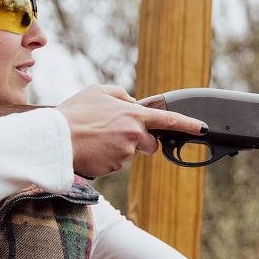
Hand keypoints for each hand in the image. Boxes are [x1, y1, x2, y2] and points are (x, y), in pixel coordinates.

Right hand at [56, 85, 207, 177]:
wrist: (54, 139)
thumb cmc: (73, 114)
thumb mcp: (97, 91)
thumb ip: (120, 94)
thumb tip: (132, 101)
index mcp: (133, 114)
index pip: (169, 120)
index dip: (189, 124)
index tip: (204, 128)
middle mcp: (134, 135)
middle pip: (149, 143)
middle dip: (139, 141)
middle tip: (113, 133)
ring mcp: (125, 153)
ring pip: (129, 153)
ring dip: (117, 148)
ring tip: (95, 139)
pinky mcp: (114, 167)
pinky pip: (116, 163)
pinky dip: (107, 158)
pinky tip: (92, 150)